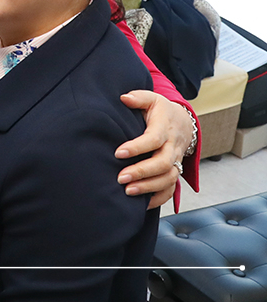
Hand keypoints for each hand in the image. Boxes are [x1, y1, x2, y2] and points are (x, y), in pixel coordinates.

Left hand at [117, 91, 191, 207]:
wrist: (183, 122)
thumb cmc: (161, 111)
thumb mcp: (151, 99)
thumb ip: (138, 97)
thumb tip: (124, 98)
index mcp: (165, 128)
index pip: (153, 139)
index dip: (137, 147)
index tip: (118, 153)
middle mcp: (172, 147)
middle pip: (162, 163)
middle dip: (142, 172)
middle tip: (120, 178)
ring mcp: (175, 161)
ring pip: (168, 179)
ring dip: (148, 187)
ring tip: (127, 192)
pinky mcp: (174, 171)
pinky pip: (171, 189)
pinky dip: (158, 198)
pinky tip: (141, 204)